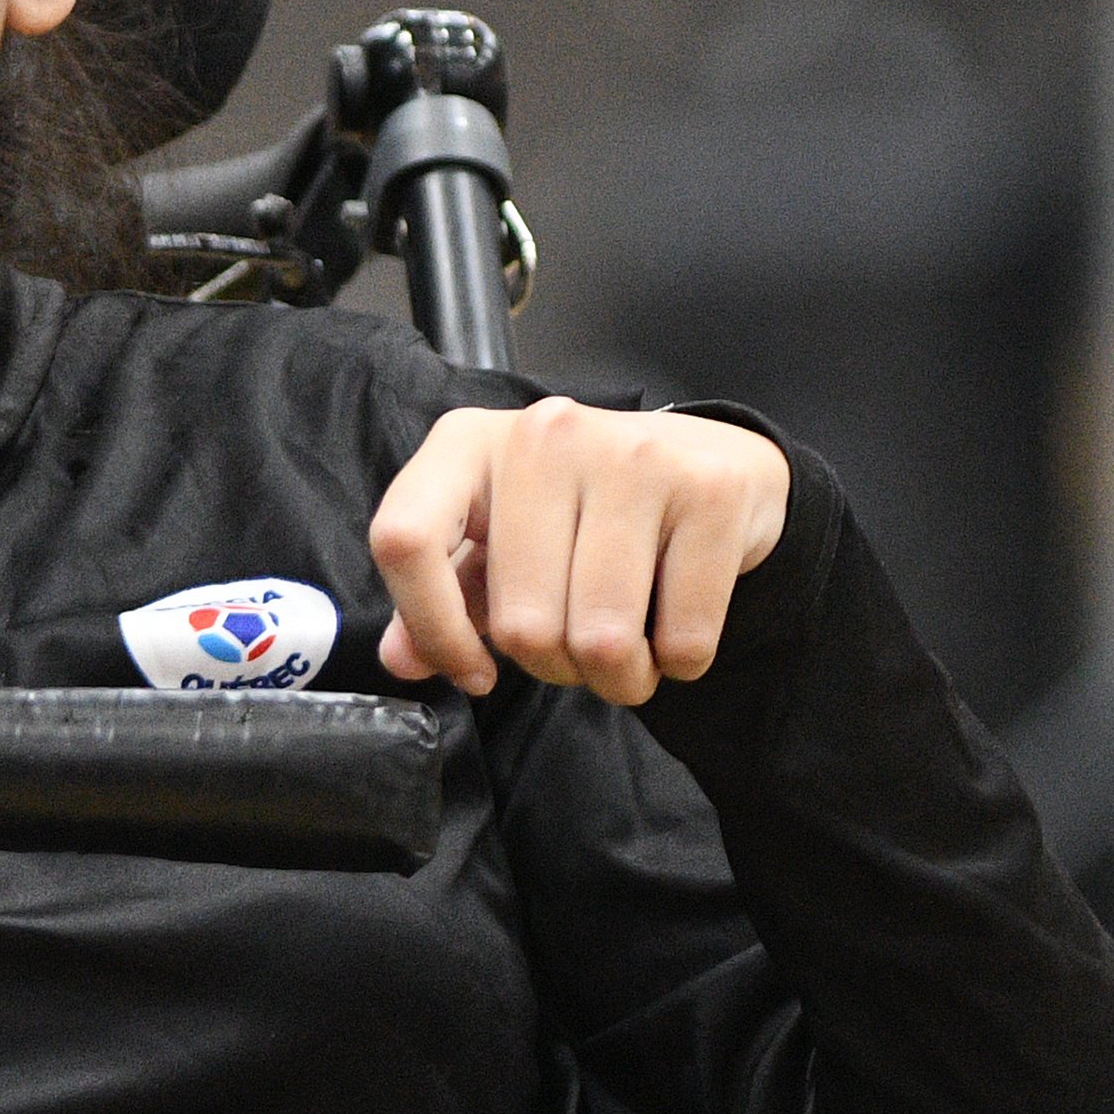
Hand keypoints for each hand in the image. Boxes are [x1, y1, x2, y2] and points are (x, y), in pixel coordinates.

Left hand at [372, 399, 789, 704]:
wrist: (712, 461)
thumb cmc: (586, 510)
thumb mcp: (502, 541)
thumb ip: (448, 597)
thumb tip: (401, 659)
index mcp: (469, 443)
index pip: (405, 539)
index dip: (432, 628)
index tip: (474, 672)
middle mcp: (544, 434)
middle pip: (522, 624)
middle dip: (555, 669)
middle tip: (579, 647)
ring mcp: (632, 455)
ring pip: (602, 641)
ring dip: (620, 678)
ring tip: (631, 649)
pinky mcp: (710, 491)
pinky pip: (683, 639)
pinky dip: (680, 662)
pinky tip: (677, 625)